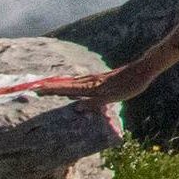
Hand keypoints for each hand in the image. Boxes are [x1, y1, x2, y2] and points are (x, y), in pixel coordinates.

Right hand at [43, 59, 161, 106]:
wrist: (143, 69)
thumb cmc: (130, 85)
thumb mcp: (113, 98)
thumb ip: (95, 103)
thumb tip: (76, 109)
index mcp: (91, 87)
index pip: (67, 89)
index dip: (52, 90)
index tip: (36, 90)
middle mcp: (91, 81)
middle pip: (67, 84)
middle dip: (51, 86)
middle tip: (35, 87)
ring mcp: (97, 78)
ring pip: (74, 81)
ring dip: (60, 83)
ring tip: (48, 85)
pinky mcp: (103, 78)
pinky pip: (83, 80)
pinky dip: (73, 81)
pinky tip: (74, 82)